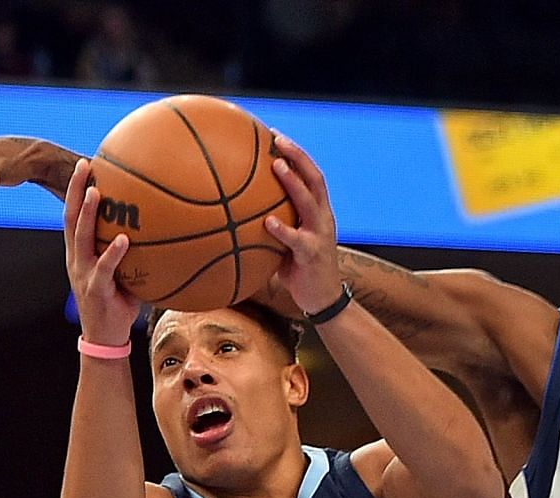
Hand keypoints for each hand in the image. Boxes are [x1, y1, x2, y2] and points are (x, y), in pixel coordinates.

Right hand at [64, 159, 140, 346]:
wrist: (106, 339)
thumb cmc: (118, 303)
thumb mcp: (124, 273)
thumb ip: (134, 252)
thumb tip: (162, 230)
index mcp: (80, 252)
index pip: (74, 214)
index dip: (77, 190)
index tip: (87, 165)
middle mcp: (76, 258)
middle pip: (71, 217)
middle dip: (77, 190)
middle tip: (85, 165)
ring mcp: (83, 273)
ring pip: (81, 238)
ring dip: (89, 214)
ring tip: (98, 192)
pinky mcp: (96, 289)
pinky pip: (104, 267)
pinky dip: (113, 252)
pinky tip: (124, 239)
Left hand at [263, 134, 343, 316]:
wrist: (323, 300)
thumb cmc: (300, 270)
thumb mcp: (287, 243)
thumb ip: (271, 225)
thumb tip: (236, 216)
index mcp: (318, 212)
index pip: (310, 175)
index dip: (296, 154)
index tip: (276, 136)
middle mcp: (322, 217)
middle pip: (314, 178)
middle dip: (297, 156)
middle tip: (277, 139)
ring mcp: (320, 234)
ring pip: (309, 201)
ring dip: (293, 182)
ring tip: (276, 165)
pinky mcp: (313, 255)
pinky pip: (297, 240)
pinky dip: (282, 230)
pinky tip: (267, 222)